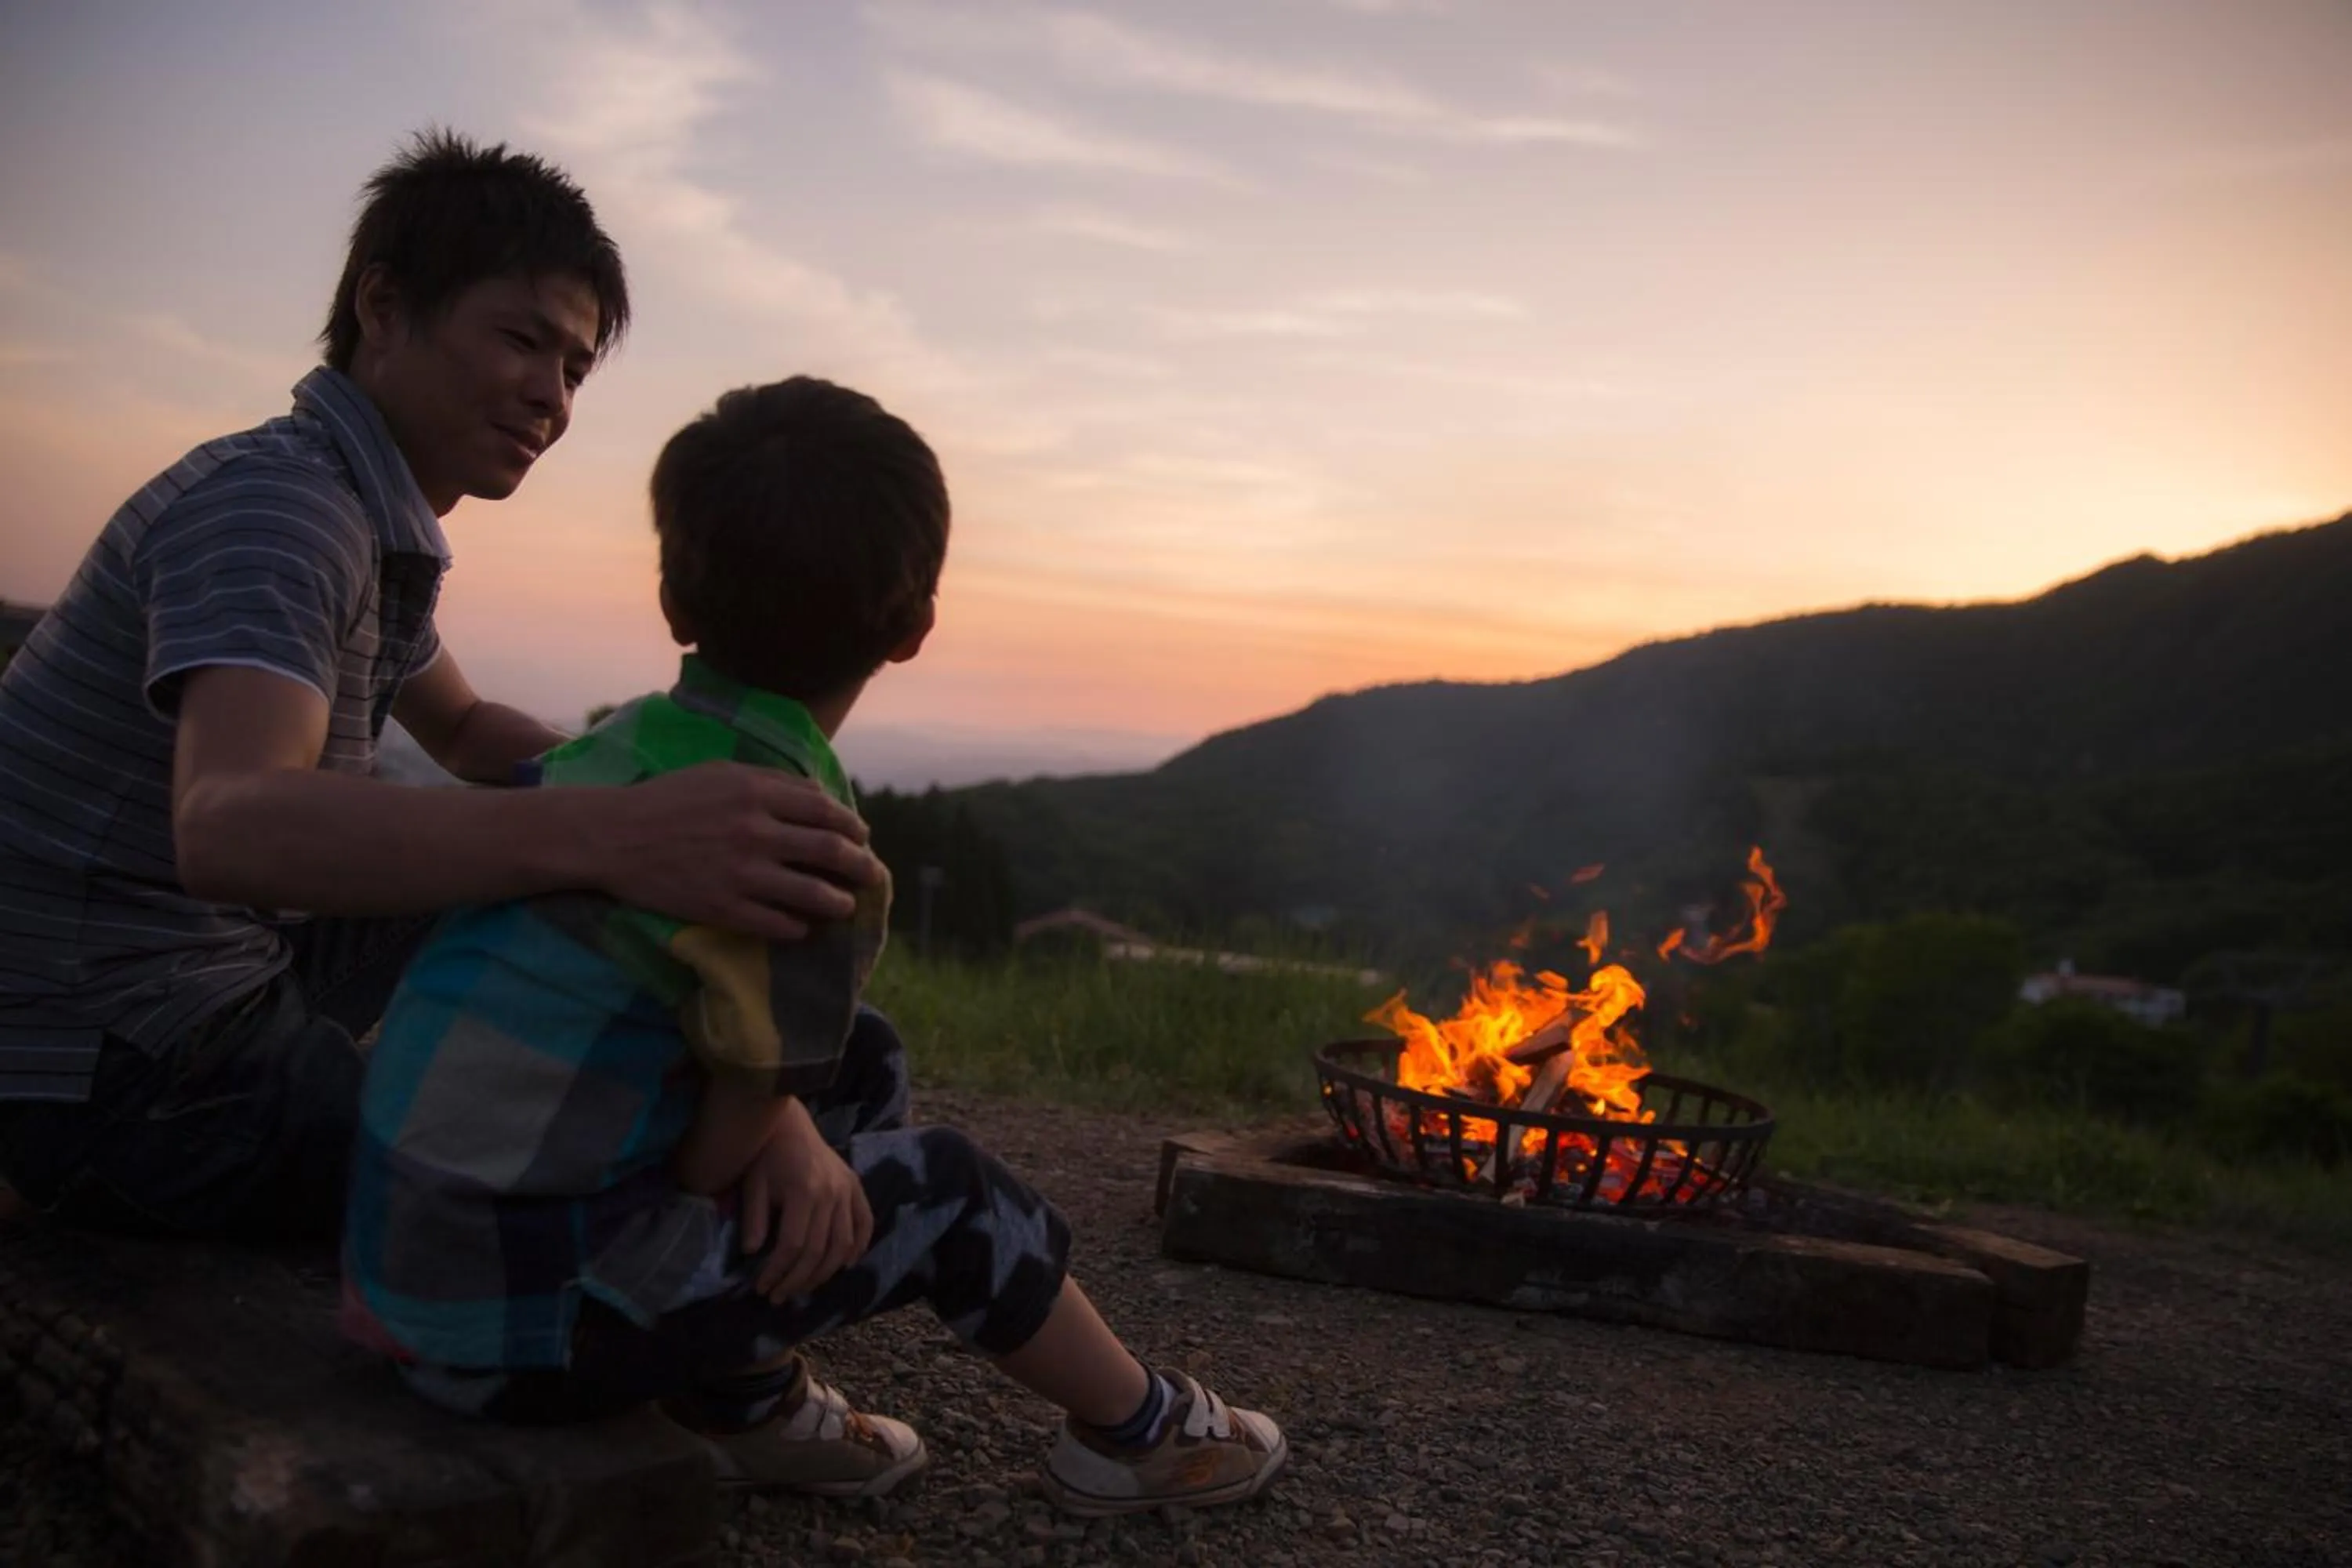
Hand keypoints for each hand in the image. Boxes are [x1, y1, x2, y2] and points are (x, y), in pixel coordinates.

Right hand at [585, 762, 881, 942]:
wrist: (613, 836)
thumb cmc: (668, 799)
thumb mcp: (721, 773)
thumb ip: (772, 782)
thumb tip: (820, 797)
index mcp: (758, 794)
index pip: (827, 813)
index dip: (853, 828)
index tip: (861, 838)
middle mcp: (757, 832)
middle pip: (831, 853)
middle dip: (861, 867)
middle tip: (871, 875)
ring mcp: (742, 874)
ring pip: (813, 895)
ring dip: (838, 903)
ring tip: (845, 907)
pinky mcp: (723, 908)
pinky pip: (778, 925)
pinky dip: (797, 928)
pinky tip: (801, 928)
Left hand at [739, 1097, 873, 1301]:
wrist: (789, 1122)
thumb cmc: (766, 1154)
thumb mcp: (753, 1184)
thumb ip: (754, 1218)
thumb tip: (752, 1253)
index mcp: (804, 1191)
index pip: (793, 1245)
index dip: (777, 1271)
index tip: (761, 1288)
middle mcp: (831, 1193)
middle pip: (819, 1251)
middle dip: (797, 1280)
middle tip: (778, 1297)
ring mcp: (847, 1189)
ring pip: (843, 1244)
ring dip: (824, 1273)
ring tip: (803, 1288)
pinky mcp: (855, 1186)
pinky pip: (864, 1222)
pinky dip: (858, 1246)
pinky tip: (845, 1266)